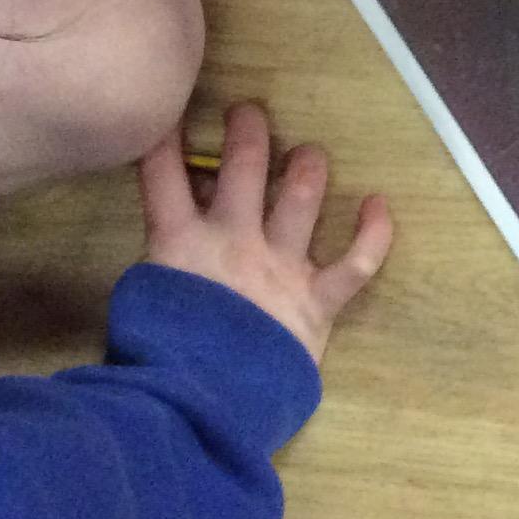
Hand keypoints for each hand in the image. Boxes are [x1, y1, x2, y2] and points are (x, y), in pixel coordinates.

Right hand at [137, 103, 392, 362]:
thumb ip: (161, 257)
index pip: (163, 172)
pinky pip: (356, 262)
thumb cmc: (156, 361)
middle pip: (245, 165)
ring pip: (302, 196)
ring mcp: (280, 267)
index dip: (166, 134)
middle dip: (249, 131)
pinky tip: (379, 204)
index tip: (171, 109)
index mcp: (178, 242)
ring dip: (308, 166)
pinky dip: (374, 233)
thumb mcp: (139, 301)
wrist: (197, 408)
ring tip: (309, 153)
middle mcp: (233, 240)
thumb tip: (179, 222)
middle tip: (250, 113)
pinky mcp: (316, 301)